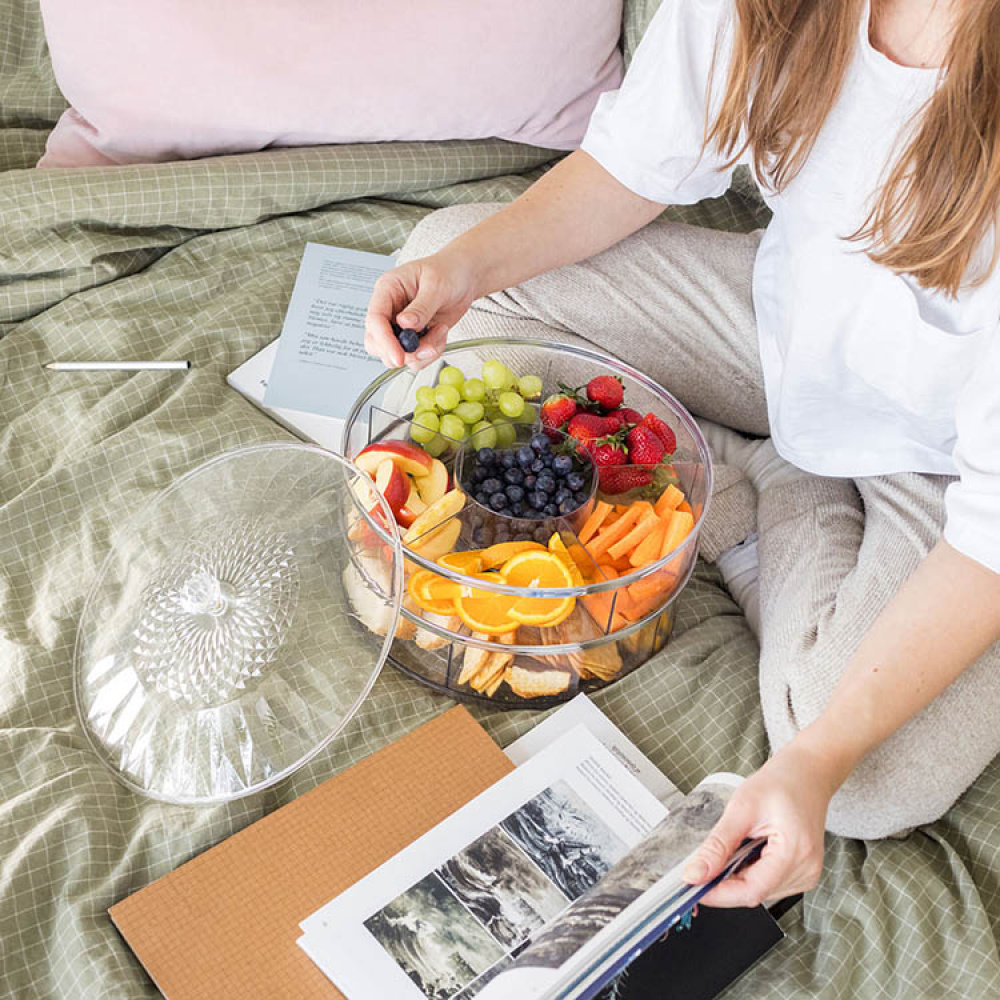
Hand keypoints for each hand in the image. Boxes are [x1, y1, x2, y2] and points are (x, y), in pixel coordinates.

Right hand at [364, 251, 479, 369]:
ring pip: (397, 354)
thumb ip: (421, 307)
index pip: (375, 319)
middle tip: (425, 349)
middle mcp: (390, 310)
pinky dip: (430, 352)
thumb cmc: (448, 271)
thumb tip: (405, 324)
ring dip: (421, 353)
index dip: (385, 341)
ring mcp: (401, 326)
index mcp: (388, 289)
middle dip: (401, 352)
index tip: (399, 357)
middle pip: (377, 343)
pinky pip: (415, 357)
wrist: (464, 277)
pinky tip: (441, 334)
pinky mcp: (415, 337)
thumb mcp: (436, 285)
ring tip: (439, 333)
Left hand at [682, 738, 845, 906]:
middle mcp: (806, 870)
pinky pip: (768, 883)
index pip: (751, 891)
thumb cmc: (781, 783)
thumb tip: (695, 874)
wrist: (807, 773)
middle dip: (724, 883)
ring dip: (737, 876)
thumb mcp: (742, 808)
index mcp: (796, 853)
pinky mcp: (802, 873)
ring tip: (736, 843)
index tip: (692, 887)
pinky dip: (750, 871)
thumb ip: (718, 845)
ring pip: (759, 891)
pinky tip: (748, 849)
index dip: (718, 894)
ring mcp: (807, 874)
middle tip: (702, 863)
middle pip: (754, 893)